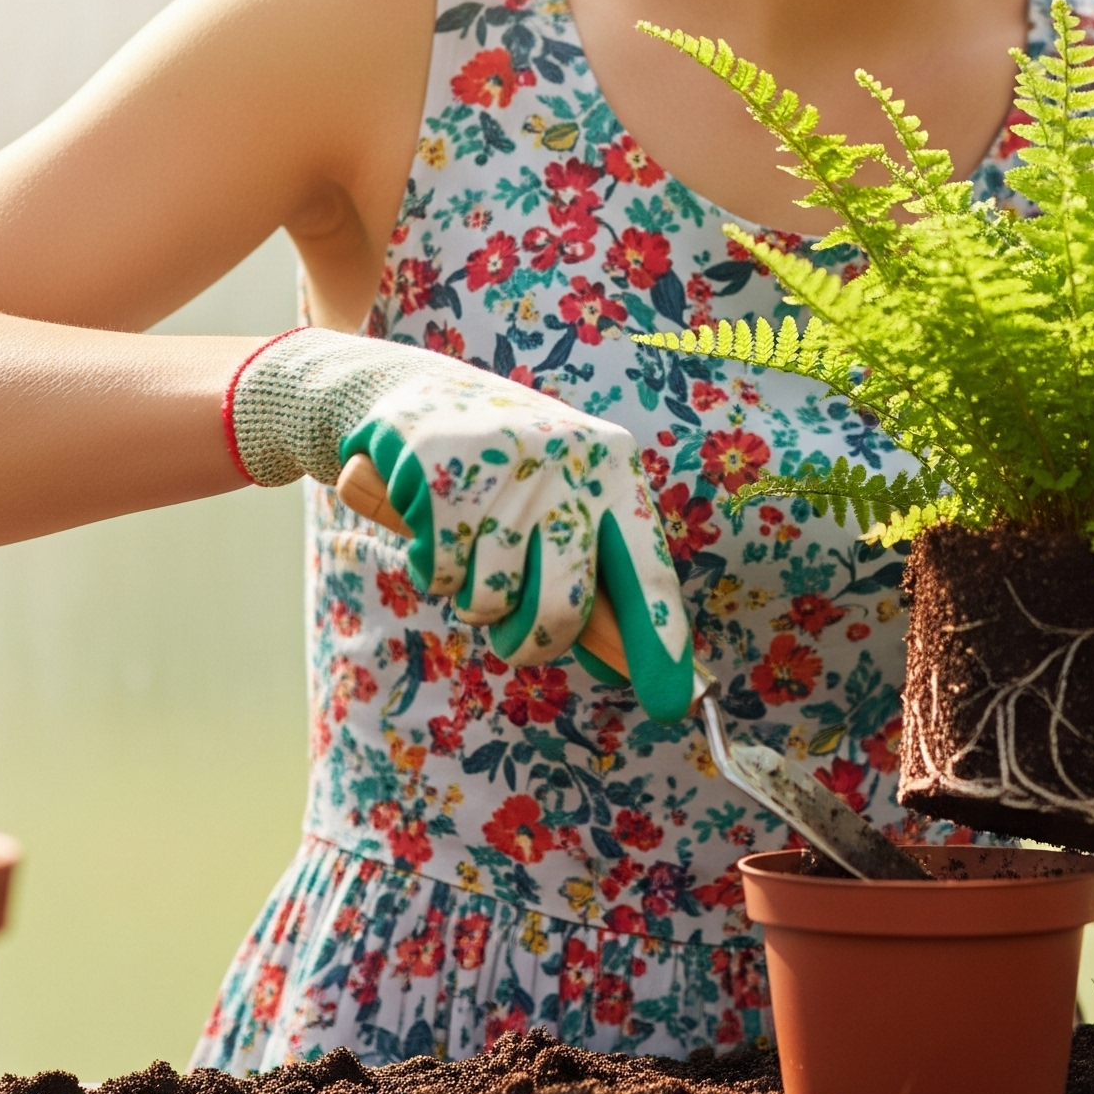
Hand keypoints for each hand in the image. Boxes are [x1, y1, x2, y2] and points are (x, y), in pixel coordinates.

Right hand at [228, 329, 694, 721]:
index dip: (659, 640)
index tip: (674, 702)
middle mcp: (567, 463)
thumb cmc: (510, 466)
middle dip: (535, 642)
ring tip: (471, 548)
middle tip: (519, 639)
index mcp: (614, 469)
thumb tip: (619, 660)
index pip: (647, 569)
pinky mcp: (437, 472)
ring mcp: (501, 466)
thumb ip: (593, 566)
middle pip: (561, 605)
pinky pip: (437, 574)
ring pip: (489, 600)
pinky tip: (434, 526)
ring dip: (474, 597)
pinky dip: (431, 569)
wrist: (420, 390)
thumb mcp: (566, 493)